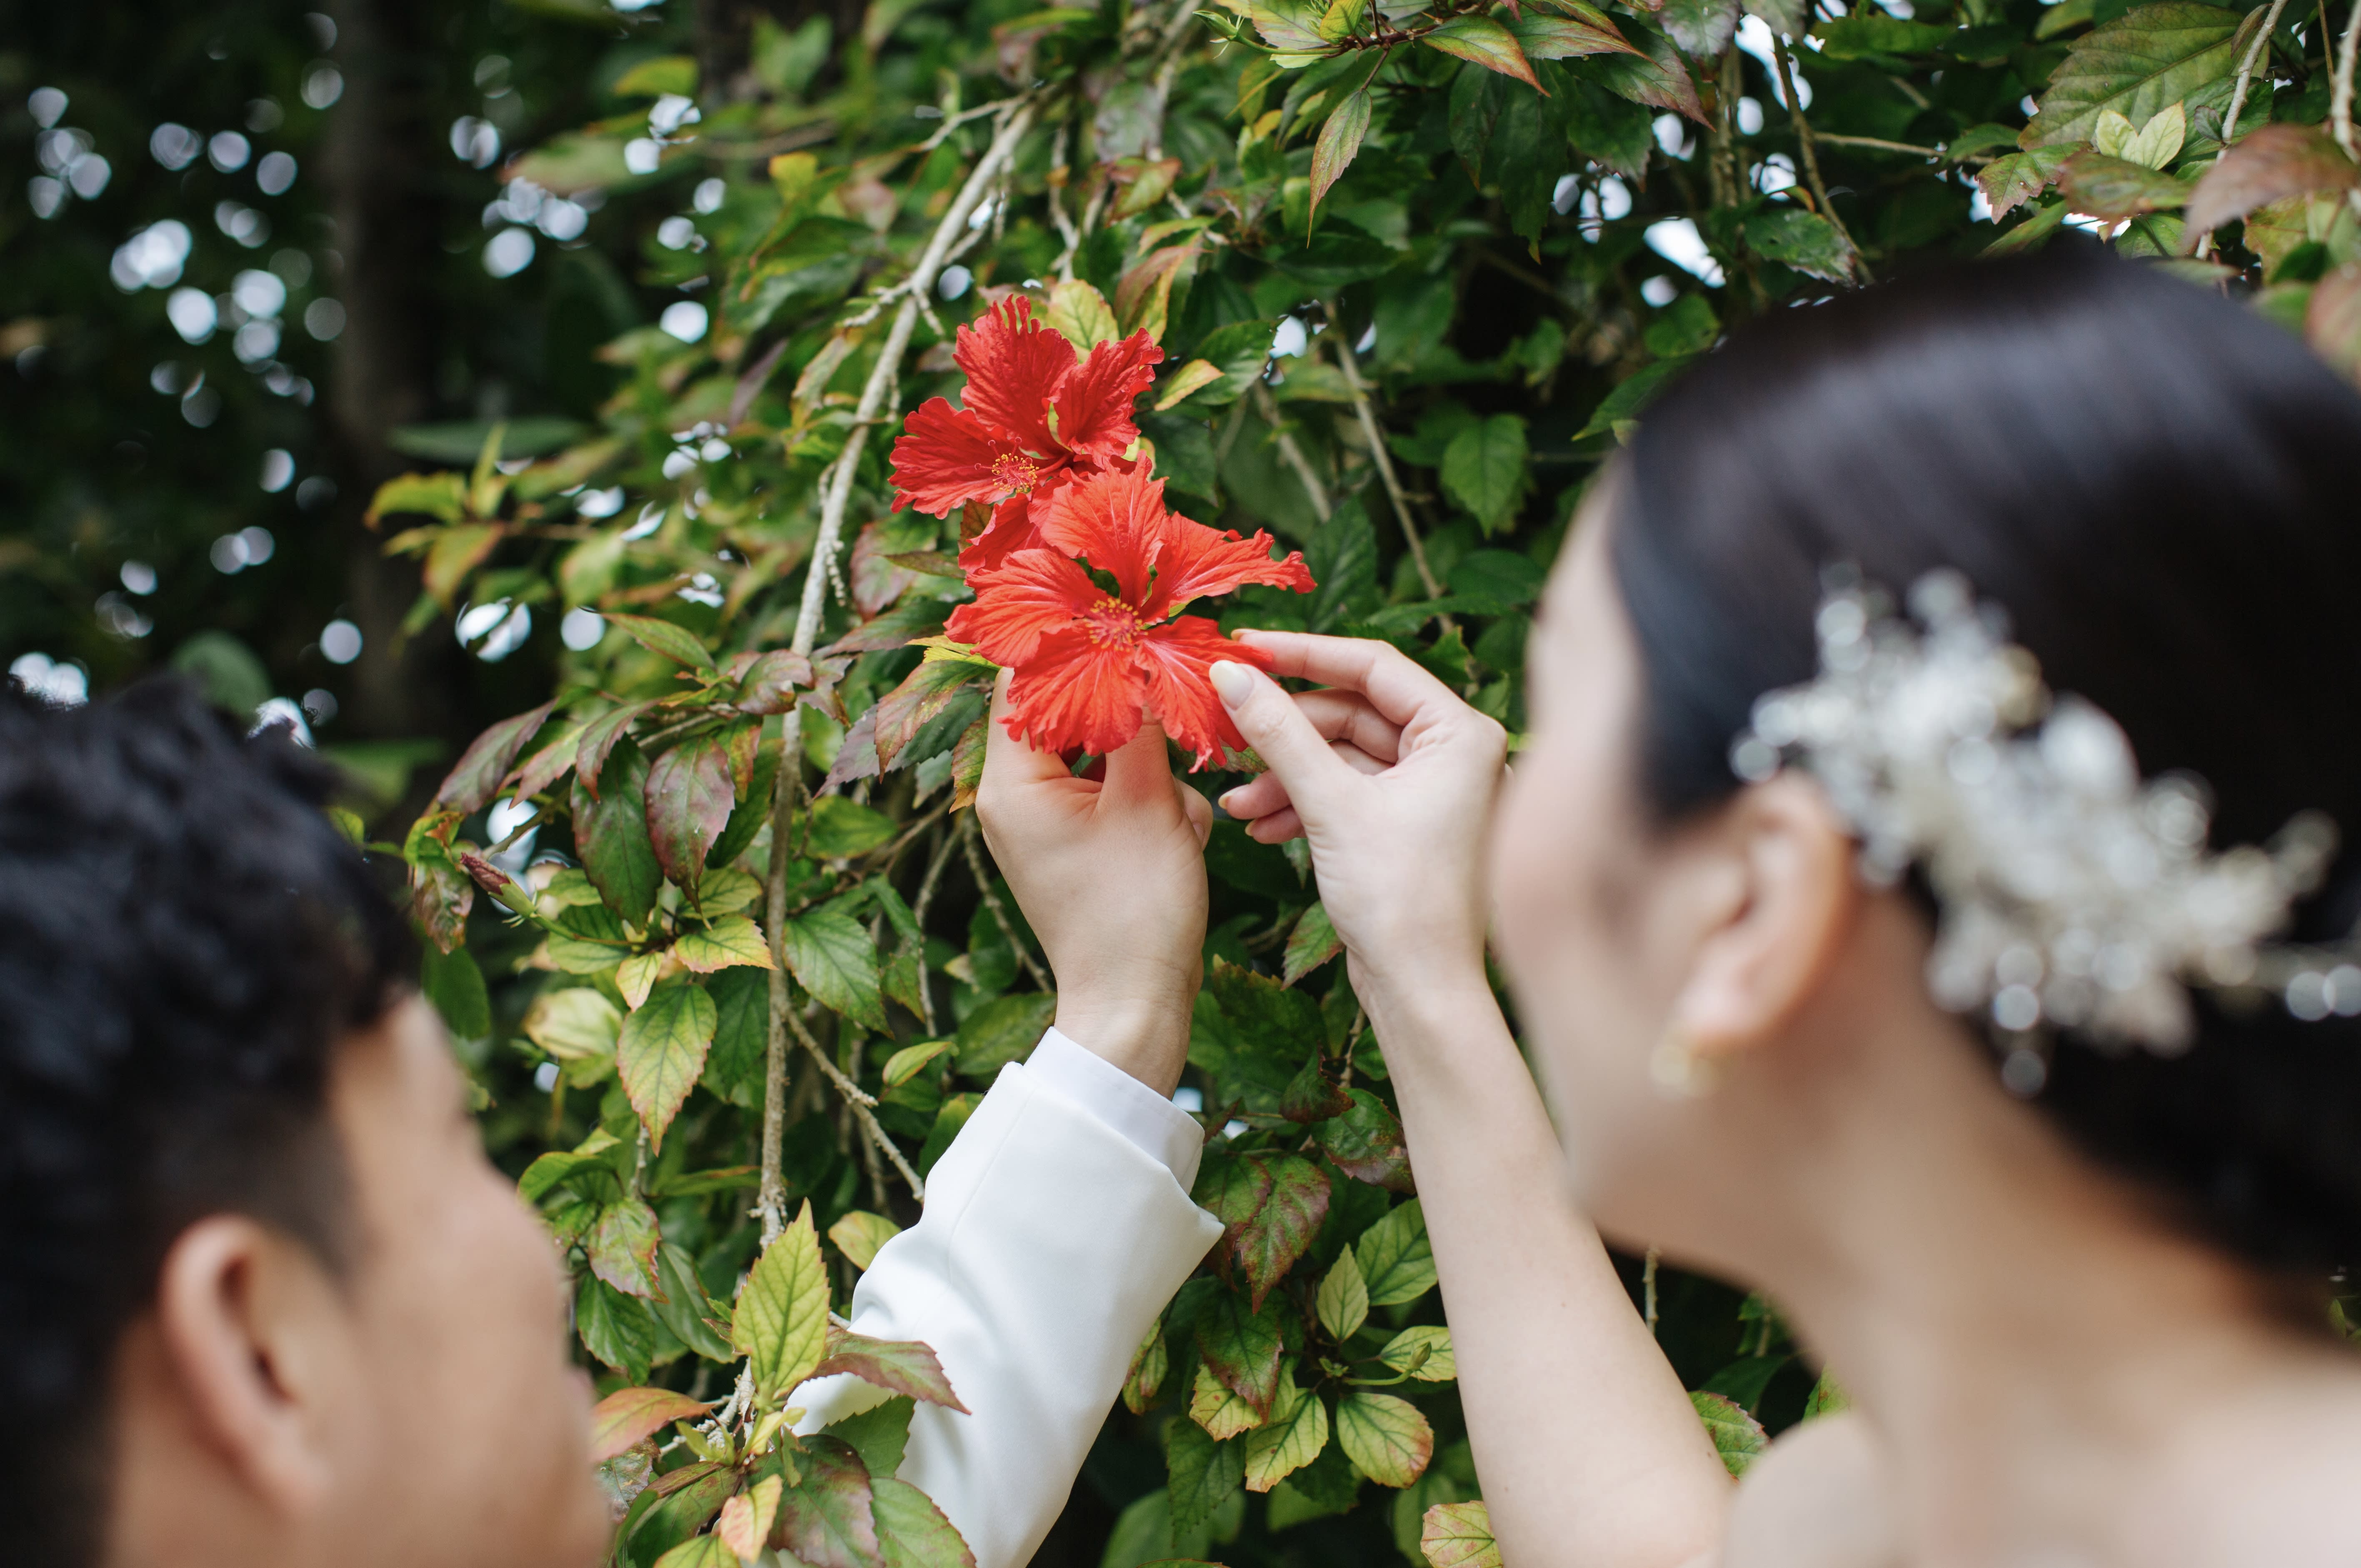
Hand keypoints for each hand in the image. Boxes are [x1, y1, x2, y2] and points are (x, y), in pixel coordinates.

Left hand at [975, 671, 1212, 1092]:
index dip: (1073, 640)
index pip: (1024, 679)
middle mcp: (1011, 798)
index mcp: (1010, 784)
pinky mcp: (1071, 841)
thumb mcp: (1147, 802)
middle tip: (1172, 720)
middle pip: (1069, 712)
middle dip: (1130, 719)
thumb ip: (1139, 722)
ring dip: (1149, 769)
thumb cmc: (1135, 911)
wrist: (1134, 1006)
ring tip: (1175, 814)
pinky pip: (1110, 791)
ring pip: (1101, 752)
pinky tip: (1177, 834)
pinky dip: (1149, 800)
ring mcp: (1041, 822)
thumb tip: (1134, 651)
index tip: (1124, 617)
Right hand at [1210, 633, 1506, 1014]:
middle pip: (1353, 713)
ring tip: (1238, 806)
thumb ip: (1278, 732)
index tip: (1244, 648)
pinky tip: (1264, 829)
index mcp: (1461, 733)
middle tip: (1227, 735)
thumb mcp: (1329, 804)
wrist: (1423, 992)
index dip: (1303, 653)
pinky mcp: (1410, 826)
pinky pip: (1349, 794)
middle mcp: (1456, 755)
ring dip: (1286, 778)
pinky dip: (1306, 806)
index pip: (1373, 665)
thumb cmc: (1400, 899)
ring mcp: (1434, 792)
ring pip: (1344, 758)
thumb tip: (1229, 674)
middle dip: (1285, 734)